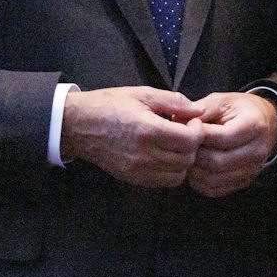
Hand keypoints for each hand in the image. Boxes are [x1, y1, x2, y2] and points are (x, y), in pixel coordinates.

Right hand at [61, 85, 205, 187]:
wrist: (79, 124)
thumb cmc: (109, 105)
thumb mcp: (142, 94)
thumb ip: (174, 101)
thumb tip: (198, 110)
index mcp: (148, 129)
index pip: (190, 140)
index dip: (198, 130)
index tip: (192, 122)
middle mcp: (144, 154)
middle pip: (187, 159)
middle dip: (192, 146)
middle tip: (185, 132)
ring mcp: (138, 170)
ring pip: (178, 175)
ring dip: (183, 160)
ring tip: (175, 145)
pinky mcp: (133, 178)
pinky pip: (163, 182)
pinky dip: (171, 171)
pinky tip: (164, 156)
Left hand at [185, 91, 276, 196]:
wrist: (265, 122)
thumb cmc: (239, 110)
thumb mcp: (222, 100)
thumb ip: (201, 110)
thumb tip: (178, 123)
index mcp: (254, 126)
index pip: (222, 137)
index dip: (199, 135)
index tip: (187, 128)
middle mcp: (257, 151)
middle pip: (217, 161)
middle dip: (194, 154)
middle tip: (183, 145)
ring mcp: (252, 170)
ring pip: (213, 179)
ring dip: (194, 170)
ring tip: (188, 155)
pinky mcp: (244, 182)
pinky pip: (215, 190)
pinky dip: (199, 182)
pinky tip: (196, 167)